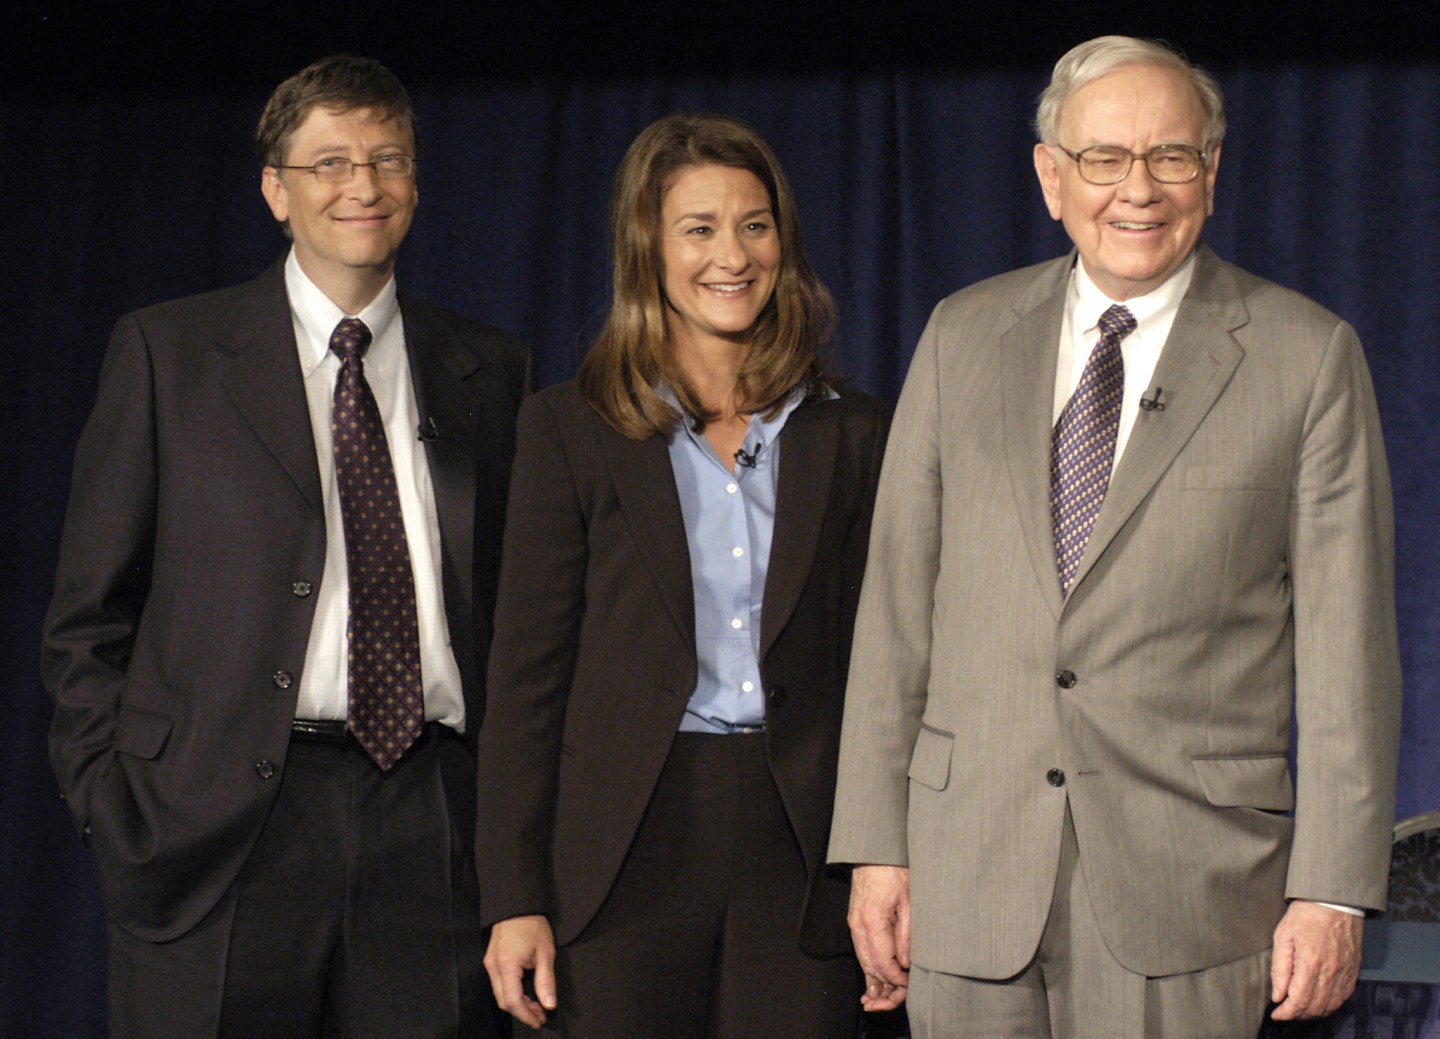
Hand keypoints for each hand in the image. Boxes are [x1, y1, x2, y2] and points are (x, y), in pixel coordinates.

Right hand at [484, 914, 557, 1027]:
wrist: (518, 905)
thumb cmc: (532, 924)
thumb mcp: (545, 953)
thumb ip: (546, 981)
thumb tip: (549, 1004)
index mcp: (506, 965)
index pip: (513, 1001)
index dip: (526, 1015)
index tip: (539, 1021)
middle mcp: (494, 966)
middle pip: (504, 1001)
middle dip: (522, 1012)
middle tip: (540, 1016)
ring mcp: (490, 963)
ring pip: (500, 994)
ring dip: (518, 1003)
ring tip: (536, 1006)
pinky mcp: (492, 960)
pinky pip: (499, 984)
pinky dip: (512, 993)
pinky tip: (526, 993)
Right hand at [848, 864, 911, 1010]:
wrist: (874, 852)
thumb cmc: (893, 871)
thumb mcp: (909, 902)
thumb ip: (906, 935)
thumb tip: (904, 961)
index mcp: (872, 922)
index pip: (882, 963)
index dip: (896, 978)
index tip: (908, 983)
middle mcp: (858, 925)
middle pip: (868, 965)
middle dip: (883, 983)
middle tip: (900, 992)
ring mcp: (853, 922)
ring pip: (862, 958)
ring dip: (874, 976)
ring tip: (885, 992)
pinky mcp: (854, 919)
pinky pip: (860, 947)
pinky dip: (868, 962)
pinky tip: (875, 973)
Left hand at [1269, 900, 1363, 1020]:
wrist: (1334, 901)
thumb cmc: (1305, 915)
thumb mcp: (1283, 936)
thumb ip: (1280, 969)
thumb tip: (1278, 995)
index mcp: (1311, 964)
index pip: (1299, 1001)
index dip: (1286, 1013)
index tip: (1276, 1014)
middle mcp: (1332, 972)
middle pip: (1316, 1007)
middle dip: (1298, 1015)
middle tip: (1285, 1011)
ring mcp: (1346, 972)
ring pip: (1331, 1005)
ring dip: (1314, 1012)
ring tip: (1300, 1009)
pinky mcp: (1354, 970)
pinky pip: (1344, 997)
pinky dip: (1331, 1005)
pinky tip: (1319, 1002)